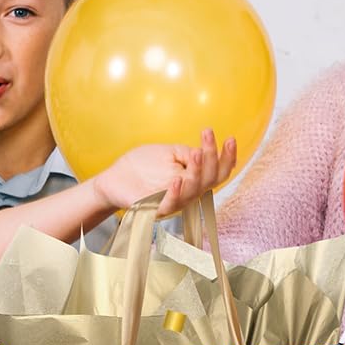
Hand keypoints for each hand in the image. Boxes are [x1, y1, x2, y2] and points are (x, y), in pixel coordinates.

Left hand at [89, 129, 236, 217]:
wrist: (114, 179)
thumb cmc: (141, 166)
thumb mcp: (167, 153)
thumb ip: (186, 154)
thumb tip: (204, 151)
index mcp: (193, 180)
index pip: (217, 172)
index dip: (227, 158)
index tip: (230, 139)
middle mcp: (188, 193)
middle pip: (210, 181)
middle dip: (213, 158)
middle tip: (207, 135)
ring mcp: (173, 202)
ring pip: (193, 192)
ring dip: (197, 171)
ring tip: (197, 153)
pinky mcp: (155, 209)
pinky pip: (170, 204)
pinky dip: (175, 192)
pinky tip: (177, 179)